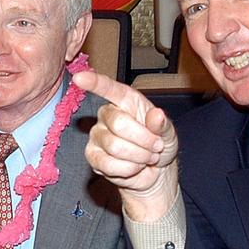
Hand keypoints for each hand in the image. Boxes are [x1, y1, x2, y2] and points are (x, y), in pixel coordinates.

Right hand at [74, 70, 179, 220]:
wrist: (156, 171)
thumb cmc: (159, 144)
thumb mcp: (168, 132)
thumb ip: (162, 124)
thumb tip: (157, 114)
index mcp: (126, 101)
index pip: (108, 88)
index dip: (93, 82)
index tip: (79, 77)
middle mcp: (107, 115)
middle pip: (119, 123)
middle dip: (144, 140)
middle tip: (155, 147)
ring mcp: (97, 135)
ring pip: (115, 146)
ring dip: (138, 157)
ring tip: (146, 157)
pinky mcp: (92, 156)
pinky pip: (108, 164)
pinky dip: (128, 169)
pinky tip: (133, 166)